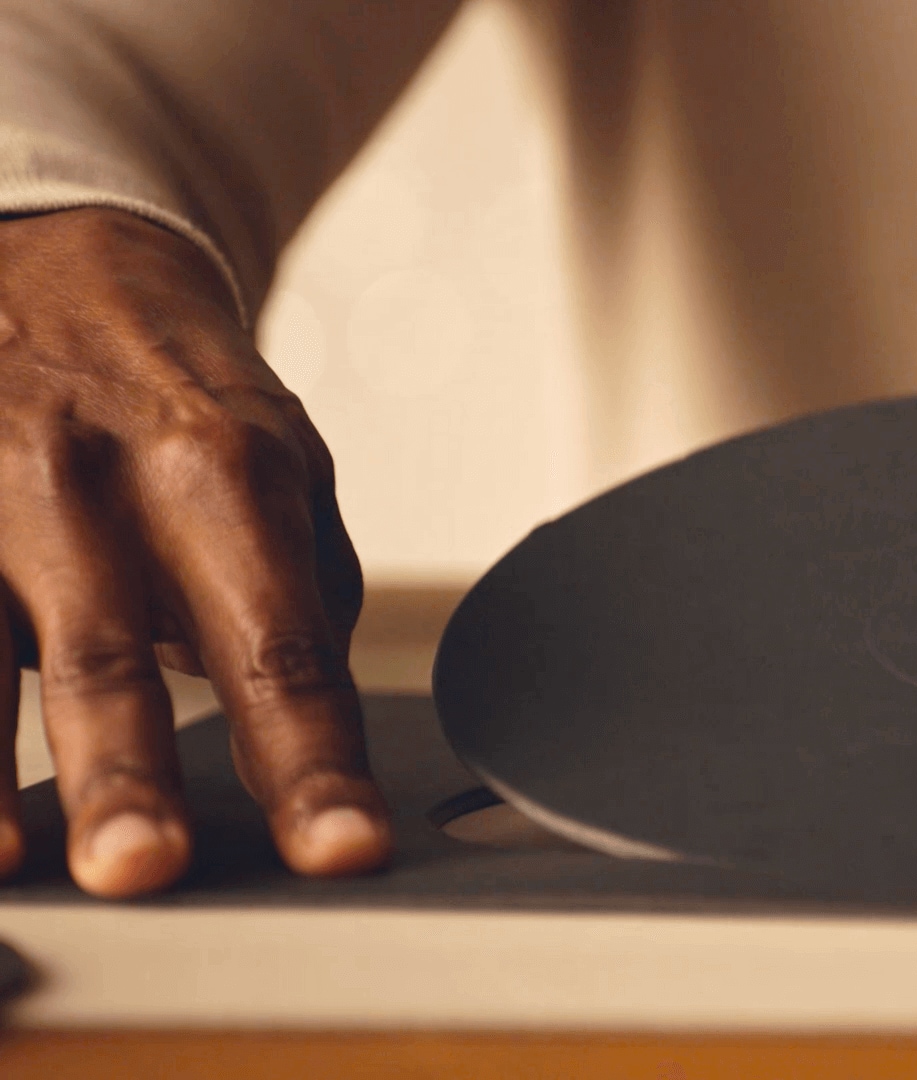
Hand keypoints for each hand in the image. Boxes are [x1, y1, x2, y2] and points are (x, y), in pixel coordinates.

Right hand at [0, 208, 388, 896]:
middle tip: (146, 867)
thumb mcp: (277, 462)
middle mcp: (94, 477)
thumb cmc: (176, 395)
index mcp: (225, 472)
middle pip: (112, 647)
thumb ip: (301, 593)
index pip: (282, 645)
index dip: (313, 758)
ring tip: (15, 863)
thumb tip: (315, 736)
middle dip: (126, 767)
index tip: (343, 849)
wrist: (55, 257)